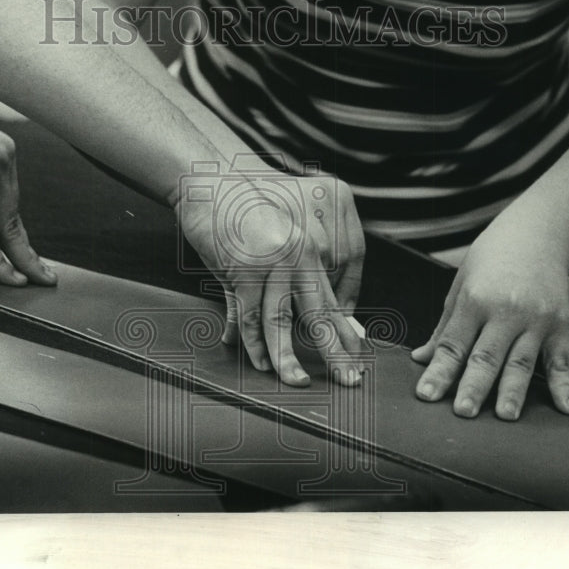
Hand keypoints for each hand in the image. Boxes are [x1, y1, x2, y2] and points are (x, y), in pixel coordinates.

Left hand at [0, 65, 56, 286]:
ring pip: (13, 207)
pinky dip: (8, 211)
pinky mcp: (9, 149)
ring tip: (30, 265)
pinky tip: (12, 232)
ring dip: (16, 236)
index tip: (13, 284)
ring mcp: (6, 154)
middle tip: (46, 281)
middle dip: (26, 255)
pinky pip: (11, 189)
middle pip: (12, 222)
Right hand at [175, 168, 365, 386]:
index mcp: (312, 250)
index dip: (346, 332)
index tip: (356, 356)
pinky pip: (250, 316)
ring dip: (289, 359)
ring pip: (282, 322)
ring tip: (298, 382)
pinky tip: (260, 362)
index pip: (334, 299)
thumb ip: (274, 285)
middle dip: (337, 352)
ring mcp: (273, 263)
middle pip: (322, 314)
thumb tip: (271, 323)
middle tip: (352, 379)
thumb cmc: (240, 213)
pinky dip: (253, 343)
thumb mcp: (269, 246)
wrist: (211, 185)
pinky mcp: (245, 270)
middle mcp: (300, 256)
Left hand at [410, 221, 568, 419]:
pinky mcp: (560, 326)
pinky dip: (564, 386)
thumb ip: (445, 328)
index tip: (426, 395)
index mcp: (474, 301)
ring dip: (513, 391)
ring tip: (505, 416)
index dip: (439, 372)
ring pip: (522, 362)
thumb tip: (422, 359)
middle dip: (473, 386)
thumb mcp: (461, 286)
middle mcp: (506, 311)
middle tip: (462, 412)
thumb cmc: (491, 260)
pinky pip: (562, 361)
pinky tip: (565, 409)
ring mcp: (536, 320)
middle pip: (486, 356)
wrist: (537, 233)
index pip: (453, 344)